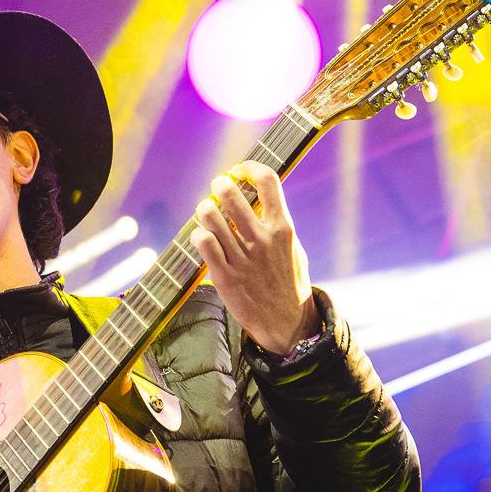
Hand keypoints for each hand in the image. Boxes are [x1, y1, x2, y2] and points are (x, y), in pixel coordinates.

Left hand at [189, 160, 319, 354]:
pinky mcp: (225, 276)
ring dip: (205, 209)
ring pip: (211, 217)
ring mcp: (242, 257)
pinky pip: (203, 243)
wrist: (286, 323)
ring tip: (207, 211)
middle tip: (217, 187)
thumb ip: (278, 223)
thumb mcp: (293, 248)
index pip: (268, 181)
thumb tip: (261, 197)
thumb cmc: (288, 283)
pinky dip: (198, 235)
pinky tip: (202, 237)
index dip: (250, 168)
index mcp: (283, 228)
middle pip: (232, 195)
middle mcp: (262, 239)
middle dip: (220, 185)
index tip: (241, 169)